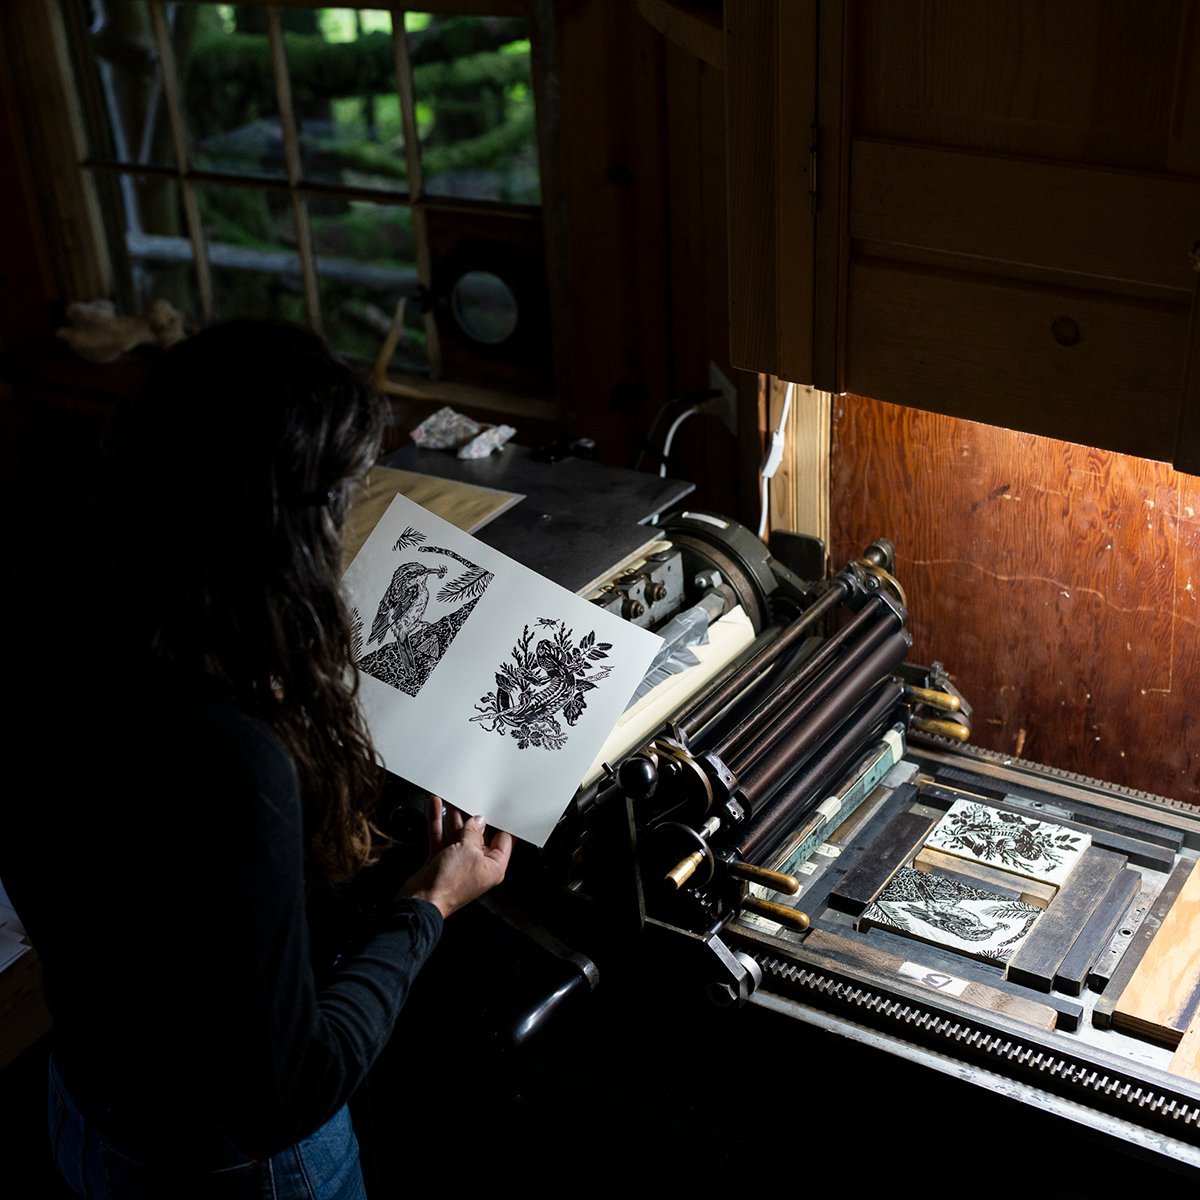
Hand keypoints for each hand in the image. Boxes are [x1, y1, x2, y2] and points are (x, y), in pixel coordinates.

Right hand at [396, 798, 512, 918]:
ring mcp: (458, 862)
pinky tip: (436, 807)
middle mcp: (477, 864)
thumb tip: (478, 820)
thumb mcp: (468, 851)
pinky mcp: (441, 860)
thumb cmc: (449, 885)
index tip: (499, 805)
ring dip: (453, 815)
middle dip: (472, 815)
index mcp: (494, 866)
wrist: (422, 900)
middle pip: (478, 834)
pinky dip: (438, 822)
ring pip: (458, 833)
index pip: (503, 839)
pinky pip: (442, 837)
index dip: (501, 821)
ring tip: (451, 798)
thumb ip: (473, 832)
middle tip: (470, 797)